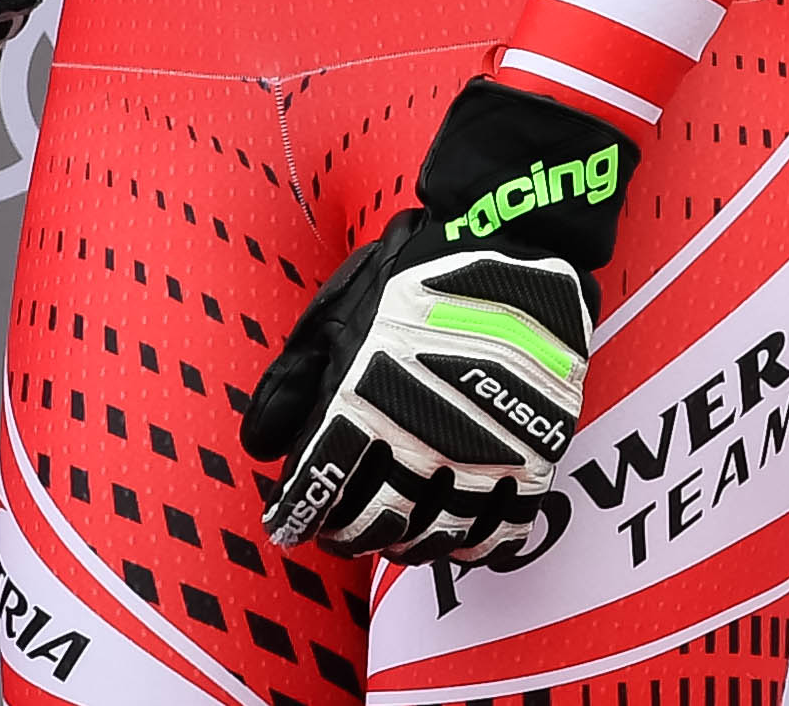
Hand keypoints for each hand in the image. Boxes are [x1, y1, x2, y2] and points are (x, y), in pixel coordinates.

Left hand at [241, 80, 633, 566]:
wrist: (513, 241)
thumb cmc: (414, 273)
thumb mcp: (336, 313)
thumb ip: (293, 383)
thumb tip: (257, 447)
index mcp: (362, 399)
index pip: (320, 486)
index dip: (298, 516)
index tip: (288, 528)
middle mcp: (418, 437)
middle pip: (374, 522)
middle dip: (346, 536)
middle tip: (338, 533)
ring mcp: (478, 453)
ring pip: (434, 538)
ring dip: (405, 546)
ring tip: (392, 536)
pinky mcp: (531, 457)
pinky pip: (499, 531)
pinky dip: (471, 545)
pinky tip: (454, 536)